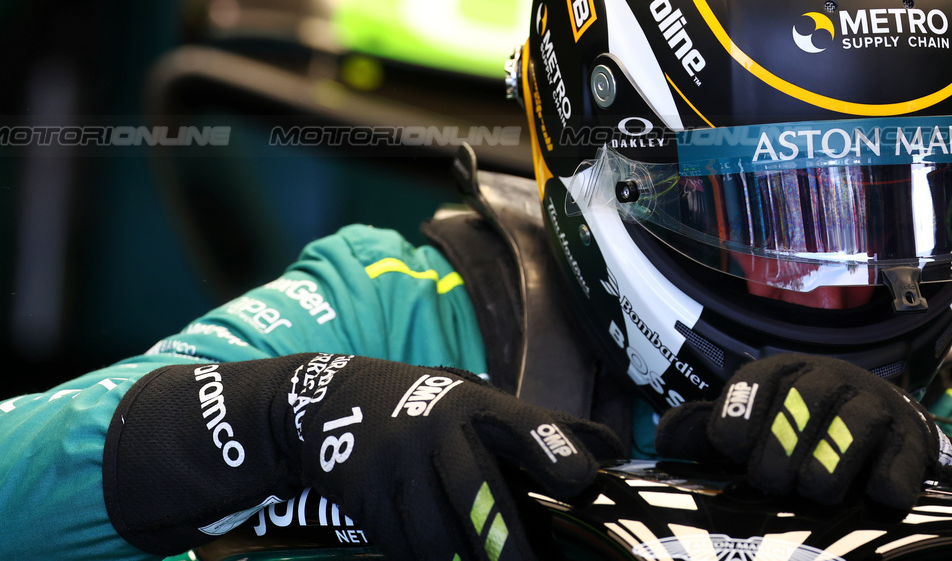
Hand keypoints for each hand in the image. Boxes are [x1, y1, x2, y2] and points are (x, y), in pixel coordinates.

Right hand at [289, 354, 624, 560]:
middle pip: (474, 487)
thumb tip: (618, 451)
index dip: (551, 448)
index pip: (520, 423)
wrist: (334, 404)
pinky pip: (403, 546)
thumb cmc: (432, 410)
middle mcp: (435, 430)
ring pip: (436, 532)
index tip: (581, 479)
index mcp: (474, 405)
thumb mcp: (482, 404)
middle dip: (505, 537)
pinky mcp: (367, 500)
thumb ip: (545, 430)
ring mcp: (396, 467)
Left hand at [655, 354, 951, 510]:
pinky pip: (904, 458)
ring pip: (855, 423)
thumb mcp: (752, 428)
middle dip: (783, 446)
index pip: (757, 381)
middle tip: (773, 482)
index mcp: (785, 374)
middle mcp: (831, 380)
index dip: (740, 415)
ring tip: (818, 492)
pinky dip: (890, 480)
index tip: (730, 450)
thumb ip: (704, 434)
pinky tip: (877, 498)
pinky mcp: (916, 441)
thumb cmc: (803, 436)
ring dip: (832, 463)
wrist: (887, 435)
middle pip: (805, 399)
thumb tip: (664, 442)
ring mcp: (877, 407)